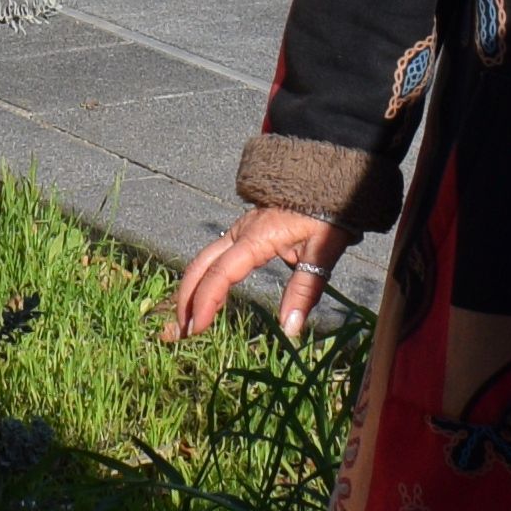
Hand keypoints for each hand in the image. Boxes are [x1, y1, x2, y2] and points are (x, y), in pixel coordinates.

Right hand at [166, 204, 340, 343]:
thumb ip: (304, 291)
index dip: (206, 301)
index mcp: (256, 238)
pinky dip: (203, 276)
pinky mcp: (244, 230)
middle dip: (187, 297)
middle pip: (201, 265)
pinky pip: (215, 255)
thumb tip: (290, 329)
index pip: (221, 273)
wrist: (328, 180)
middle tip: (182, 330)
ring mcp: (239, 229)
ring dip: (191, 288)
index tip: (198, 328)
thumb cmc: (328, 215)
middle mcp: (240, 232)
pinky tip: (205, 295)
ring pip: (204, 259)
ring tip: (187, 319)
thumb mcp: (322, 253)